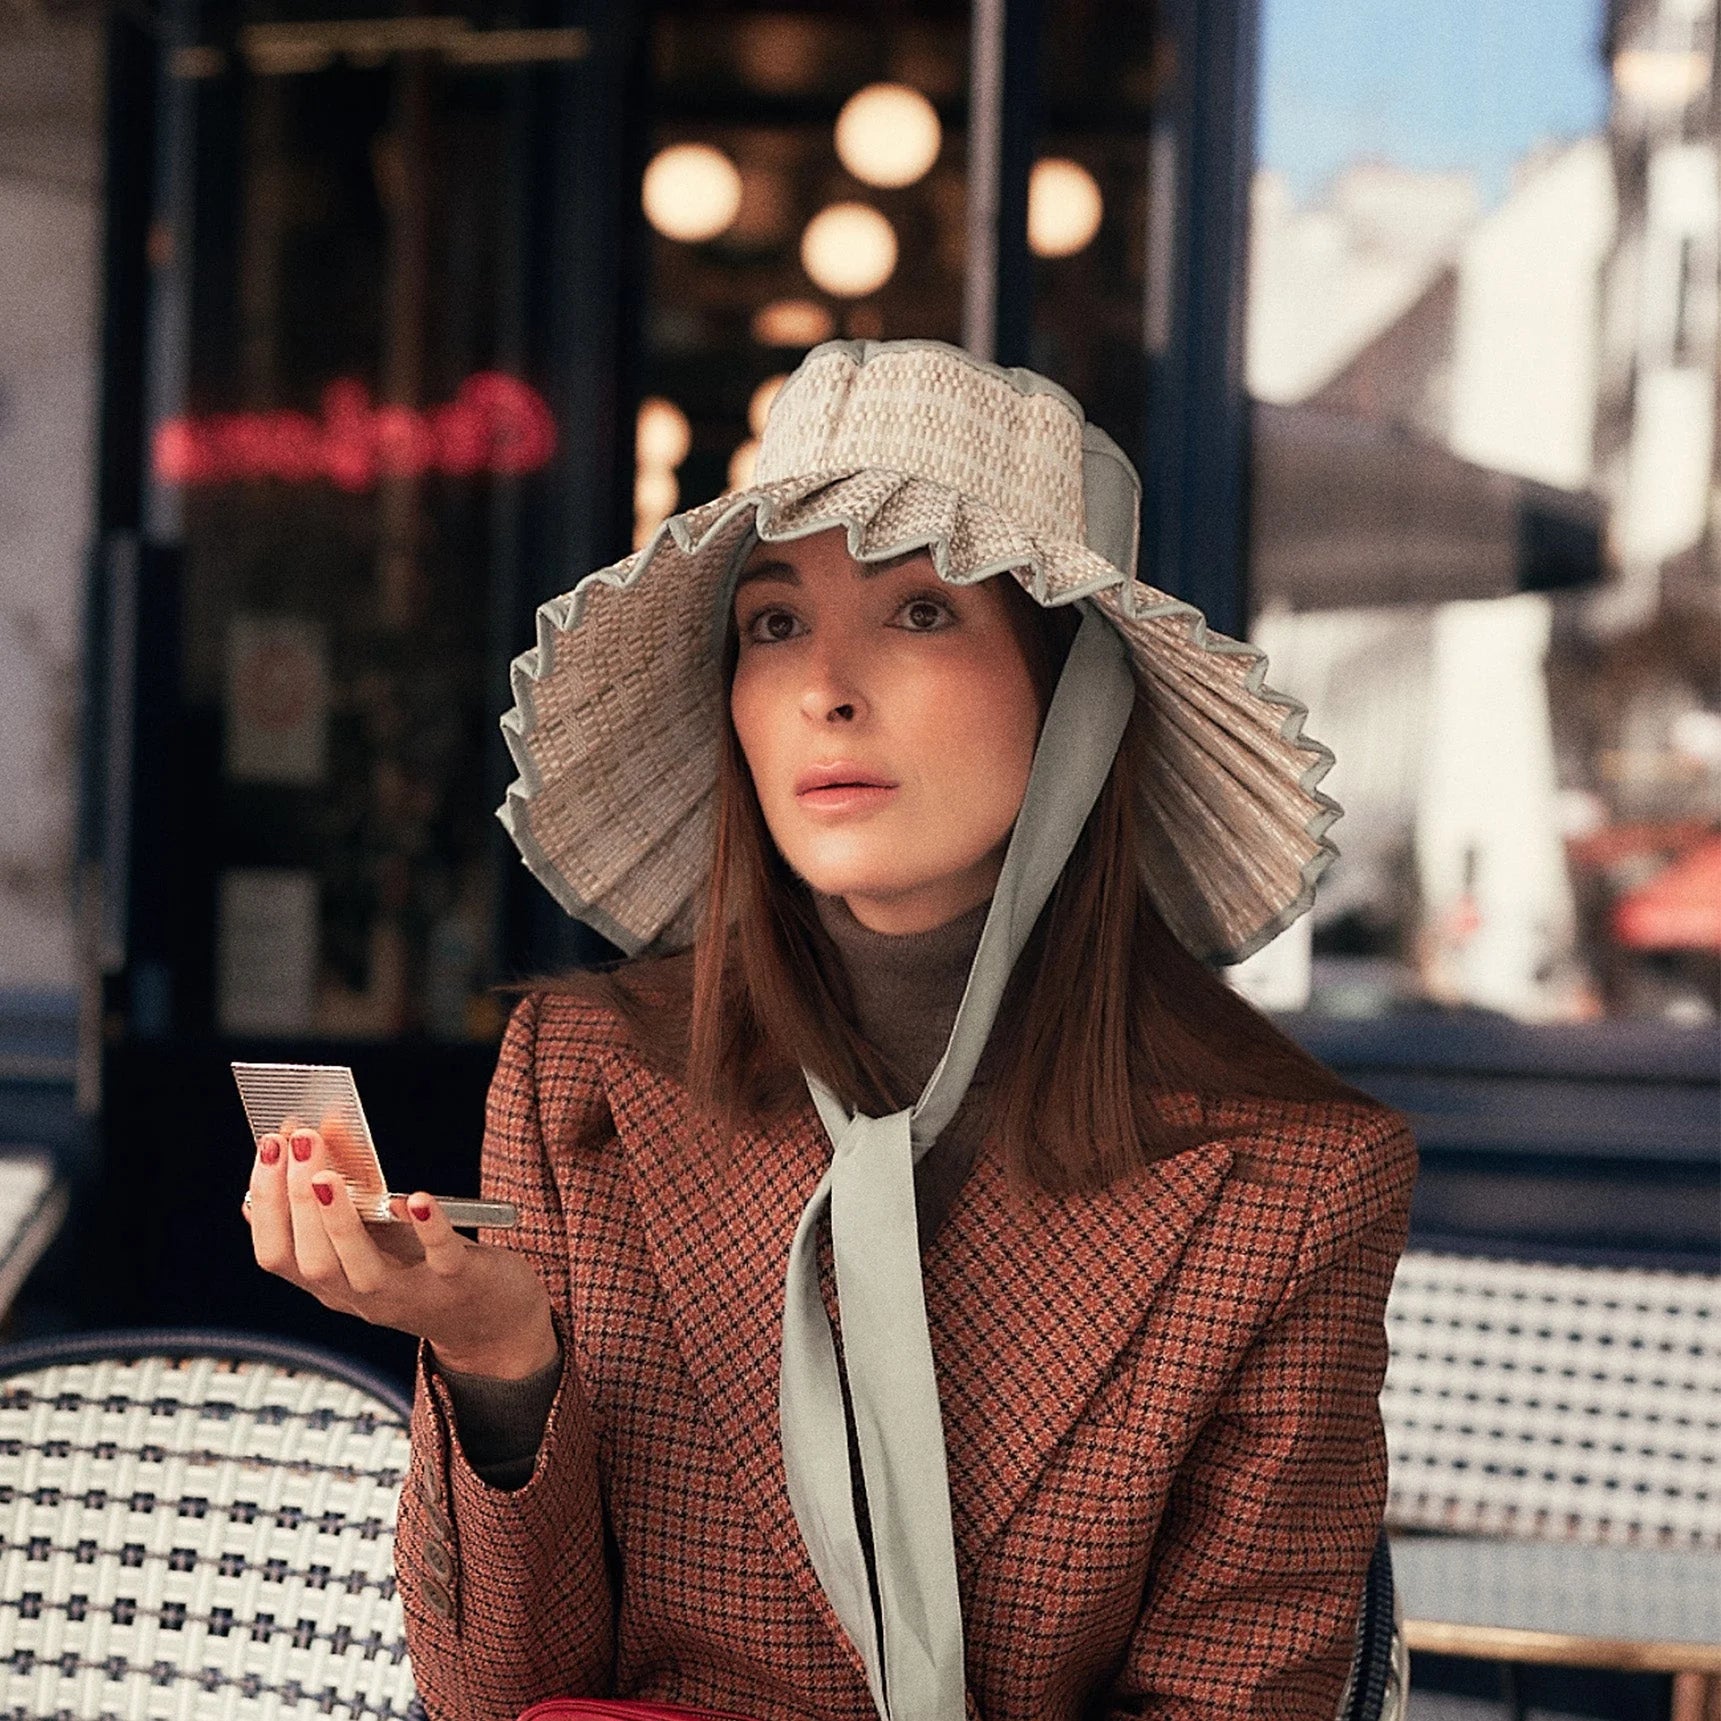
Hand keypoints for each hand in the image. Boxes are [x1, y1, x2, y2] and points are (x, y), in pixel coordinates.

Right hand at [243, 1122, 558, 1379]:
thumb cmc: (424, 1262)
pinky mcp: (458, 1282)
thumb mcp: (379, 1225)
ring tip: (327, 1176)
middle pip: (314, 1261)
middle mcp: (363, 1296)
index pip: (278, 1255)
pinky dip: (428, 1228)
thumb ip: (348, 1180)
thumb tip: (320, 1126)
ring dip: (339, 1221)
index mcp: (333, 1282)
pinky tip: (419, 1198)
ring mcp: (410, 1293)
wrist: (491, 1318)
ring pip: (362, 1270)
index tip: (268, 1148)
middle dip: (297, 1202)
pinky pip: (440, 1258)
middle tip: (298, 1145)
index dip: (266, 1203)